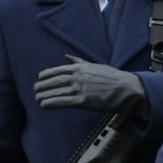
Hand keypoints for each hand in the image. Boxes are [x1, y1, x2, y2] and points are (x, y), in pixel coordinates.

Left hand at [33, 58, 147, 115]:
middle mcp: (79, 77)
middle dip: (43, 86)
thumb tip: (66, 56)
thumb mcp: (96, 66)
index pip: (59, 70)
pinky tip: (44, 105)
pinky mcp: (85, 101)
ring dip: (45, 95)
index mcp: (82, 68)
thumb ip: (80, 62)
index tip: (39, 77)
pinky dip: (53, 103)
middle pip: (55, 81)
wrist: (128, 88)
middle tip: (34, 90)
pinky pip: (65, 102)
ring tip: (36, 98)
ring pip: (58, 92)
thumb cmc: (114, 78)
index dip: (47, 74)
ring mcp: (82, 89)